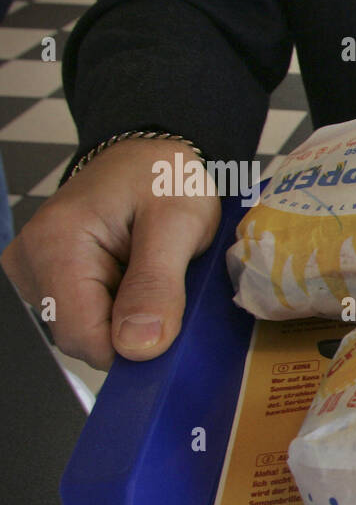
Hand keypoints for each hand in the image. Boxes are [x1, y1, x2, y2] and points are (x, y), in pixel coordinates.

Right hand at [2, 139, 221, 369]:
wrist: (147, 157)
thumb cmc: (163, 178)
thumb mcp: (177, 224)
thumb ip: (157, 286)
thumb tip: (138, 347)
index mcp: (55, 245)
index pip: (83, 337)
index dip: (133, 347)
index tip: (173, 325)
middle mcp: (30, 263)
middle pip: (84, 338)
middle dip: (134, 327)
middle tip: (168, 285)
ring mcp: (34, 274)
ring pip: (88, 331)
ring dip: (129, 316)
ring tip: (151, 274)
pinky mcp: (47, 281)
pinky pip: (87, 317)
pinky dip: (120, 308)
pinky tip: (135, 278)